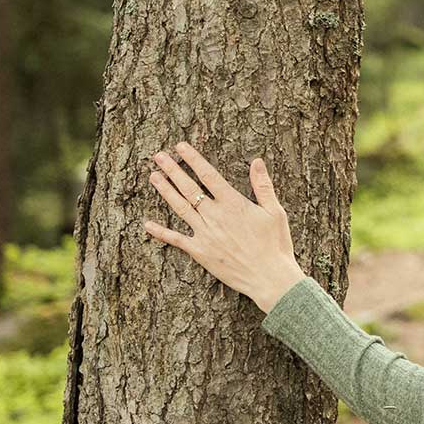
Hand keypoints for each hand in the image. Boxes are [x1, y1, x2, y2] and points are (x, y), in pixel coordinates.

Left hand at [142, 141, 308, 313]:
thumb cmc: (276, 245)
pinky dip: (160, 232)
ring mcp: (205, 233)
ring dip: (165, 191)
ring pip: (180, 207)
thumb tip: (257, 161)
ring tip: (153, 176)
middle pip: (189, 187)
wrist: (269, 277)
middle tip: (158, 156)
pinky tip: (147, 224)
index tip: (181, 146)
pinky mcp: (199, 251)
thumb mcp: (275, 212)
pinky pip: (176, 239)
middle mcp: (215, 215)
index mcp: (233, 203)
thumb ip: (263, 186)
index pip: (209, 175)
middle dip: (172, 170)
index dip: (193, 159)